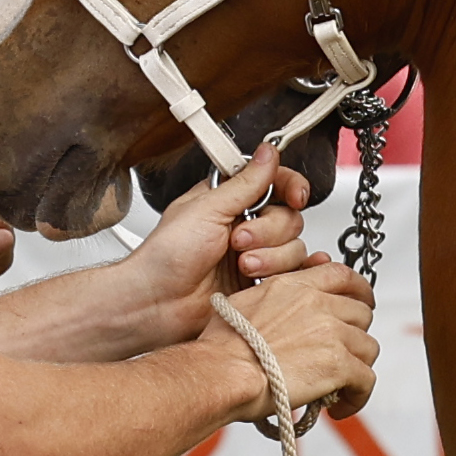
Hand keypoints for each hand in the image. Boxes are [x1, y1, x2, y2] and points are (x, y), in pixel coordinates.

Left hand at [129, 154, 323, 298]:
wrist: (157, 302)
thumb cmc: (166, 255)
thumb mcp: (206, 209)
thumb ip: (245, 183)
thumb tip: (267, 153)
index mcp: (230, 200)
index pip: (275, 184)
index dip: (290, 187)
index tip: (294, 196)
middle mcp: (245, 226)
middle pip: (290, 218)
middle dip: (268, 231)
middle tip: (237, 241)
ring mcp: (254, 256)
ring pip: (293, 248)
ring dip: (271, 257)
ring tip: (242, 266)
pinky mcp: (258, 284)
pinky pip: (291, 275)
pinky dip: (297, 273)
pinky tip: (290, 274)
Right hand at [221, 265, 380, 426]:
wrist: (222, 373)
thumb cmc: (222, 348)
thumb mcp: (243, 304)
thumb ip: (271, 299)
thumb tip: (275, 310)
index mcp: (295, 286)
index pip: (342, 275)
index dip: (359, 291)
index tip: (362, 303)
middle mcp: (317, 304)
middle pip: (362, 314)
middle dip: (355, 337)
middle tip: (342, 357)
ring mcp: (332, 333)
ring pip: (368, 348)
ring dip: (357, 368)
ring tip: (338, 387)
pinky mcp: (339, 364)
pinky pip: (366, 380)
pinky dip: (357, 397)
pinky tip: (339, 407)